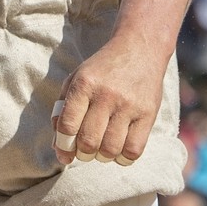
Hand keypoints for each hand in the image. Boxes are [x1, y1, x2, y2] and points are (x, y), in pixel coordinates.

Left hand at [52, 35, 165, 166]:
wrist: (140, 47)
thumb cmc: (103, 68)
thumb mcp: (77, 78)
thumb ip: (63, 108)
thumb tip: (58, 145)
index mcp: (84, 84)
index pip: (67, 125)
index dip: (63, 146)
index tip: (64, 153)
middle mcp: (106, 95)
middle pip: (89, 142)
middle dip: (82, 154)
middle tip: (85, 151)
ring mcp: (129, 105)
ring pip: (110, 149)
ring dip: (102, 157)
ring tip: (102, 149)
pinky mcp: (148, 113)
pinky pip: (134, 149)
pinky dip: (123, 158)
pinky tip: (120, 149)